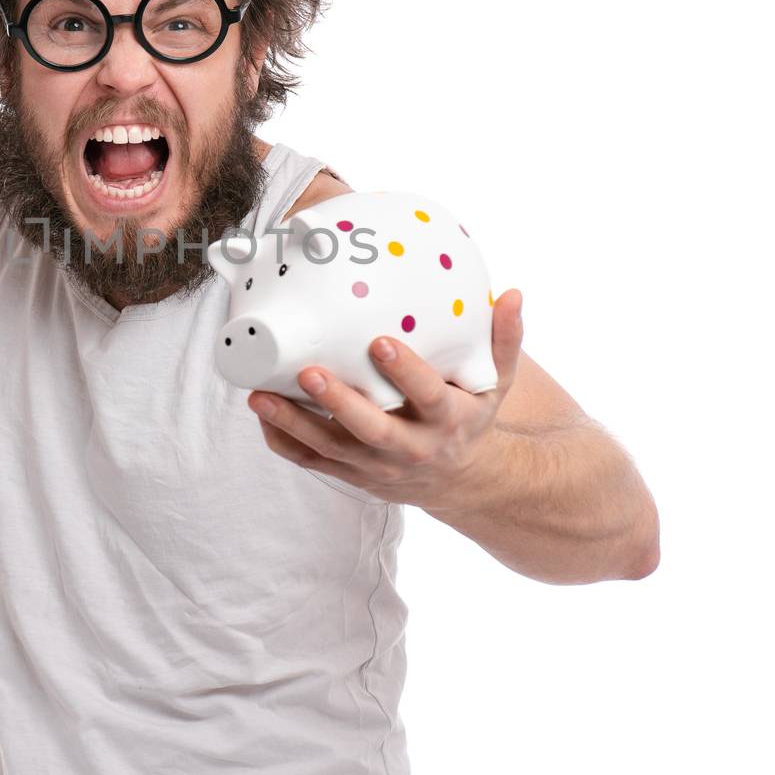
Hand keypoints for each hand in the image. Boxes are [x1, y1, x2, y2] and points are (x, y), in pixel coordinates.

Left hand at [247, 289, 524, 507]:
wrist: (463, 481)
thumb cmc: (472, 416)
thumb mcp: (496, 383)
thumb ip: (503, 340)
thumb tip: (514, 293)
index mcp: (449, 420)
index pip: (428, 396)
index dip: (406, 372)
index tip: (380, 342)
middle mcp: (413, 448)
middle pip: (373, 430)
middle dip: (339, 403)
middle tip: (308, 372)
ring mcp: (379, 466)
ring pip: (333, 449)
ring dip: (295, 423)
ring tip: (260, 395)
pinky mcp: (353, 476)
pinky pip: (314, 462)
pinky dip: (286, 441)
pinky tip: (262, 415)